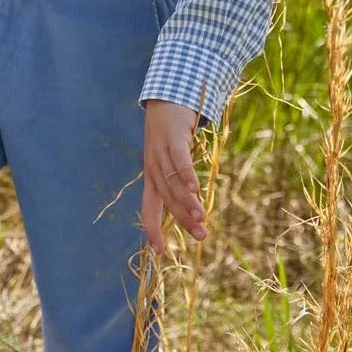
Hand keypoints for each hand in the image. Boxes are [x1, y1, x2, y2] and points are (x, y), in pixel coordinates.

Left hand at [141, 99, 204, 252]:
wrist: (166, 100)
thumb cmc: (170, 136)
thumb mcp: (171, 162)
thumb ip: (179, 183)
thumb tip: (193, 208)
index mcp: (151, 177)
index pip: (149, 209)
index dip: (152, 229)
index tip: (159, 251)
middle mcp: (153, 168)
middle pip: (167, 199)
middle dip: (183, 219)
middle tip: (201, 236)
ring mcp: (161, 153)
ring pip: (173, 182)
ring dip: (187, 201)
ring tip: (201, 218)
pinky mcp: (173, 138)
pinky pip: (179, 160)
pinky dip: (186, 174)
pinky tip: (196, 188)